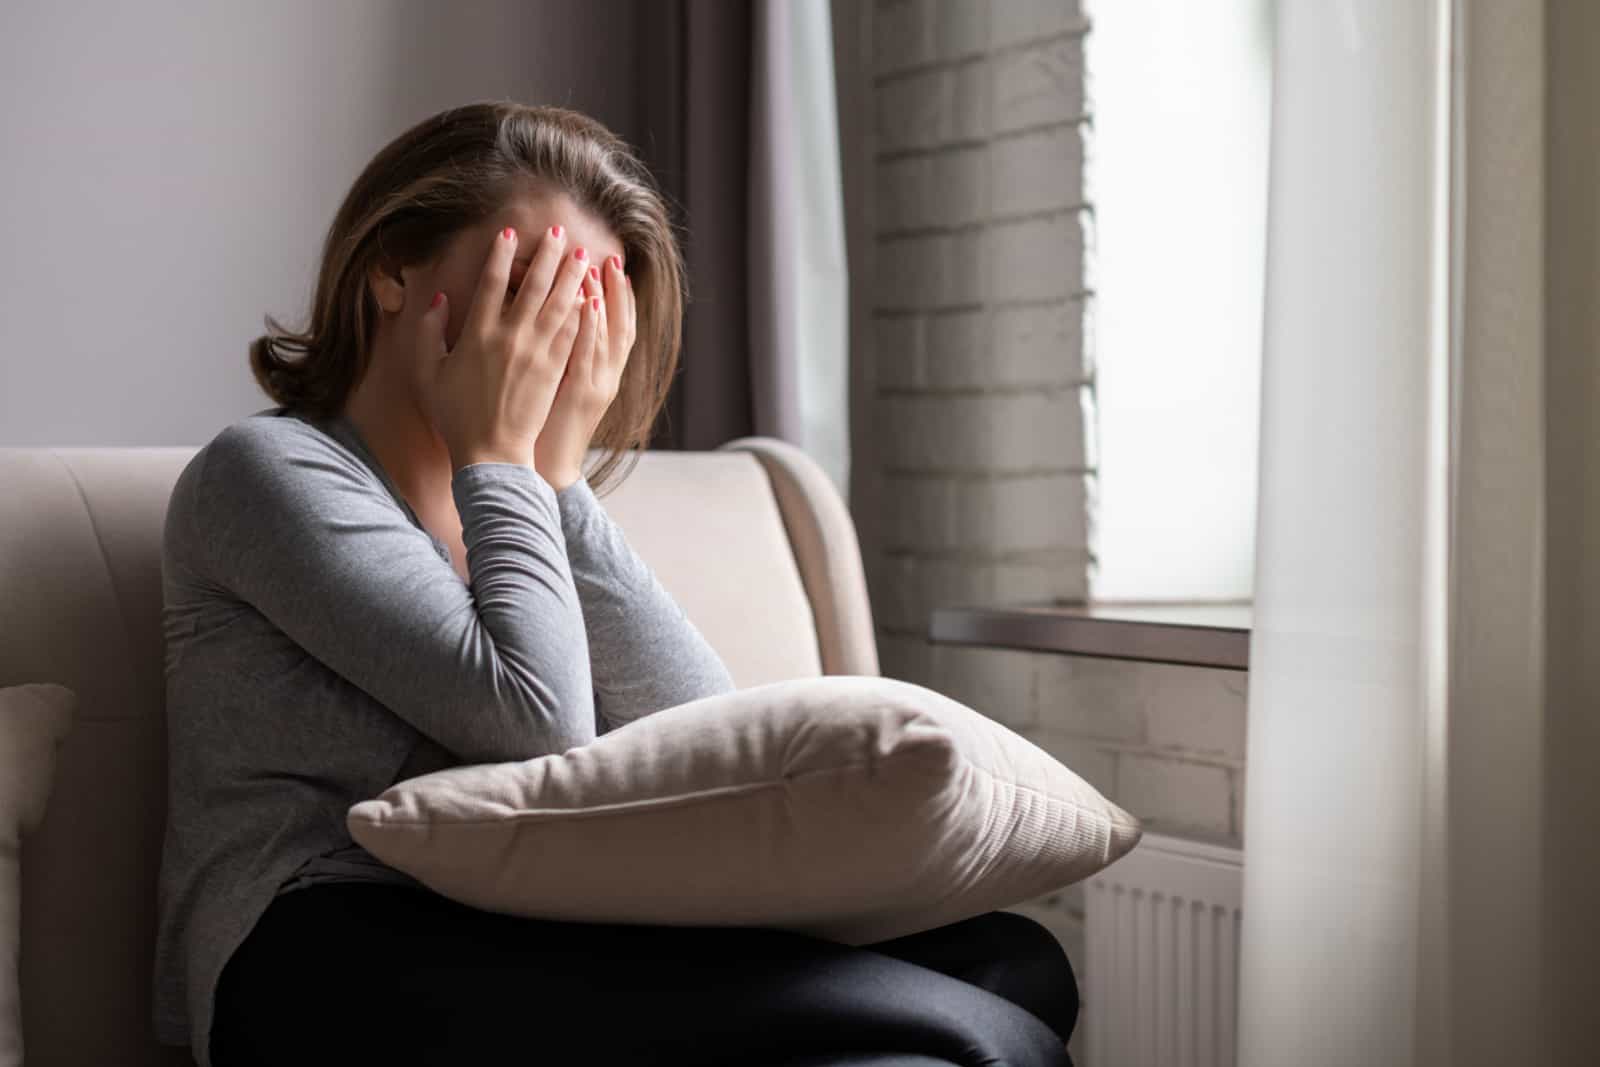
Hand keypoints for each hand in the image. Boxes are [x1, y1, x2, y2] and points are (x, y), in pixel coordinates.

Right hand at [415, 225, 590, 471]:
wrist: (491, 453)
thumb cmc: (454, 415)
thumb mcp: (427, 372)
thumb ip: (427, 331)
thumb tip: (438, 299)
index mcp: (477, 334)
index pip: (491, 283)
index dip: (502, 254)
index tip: (510, 232)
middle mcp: (510, 338)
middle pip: (534, 286)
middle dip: (548, 256)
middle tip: (560, 233)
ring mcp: (536, 354)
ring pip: (559, 305)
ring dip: (572, 277)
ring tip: (584, 257)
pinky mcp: (555, 371)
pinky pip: (572, 334)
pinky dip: (583, 313)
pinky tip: (592, 297)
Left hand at [534, 251, 636, 489]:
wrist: (546, 472)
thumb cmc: (545, 432)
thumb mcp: (562, 394)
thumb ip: (564, 360)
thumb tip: (559, 328)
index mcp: (600, 376)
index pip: (615, 329)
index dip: (617, 298)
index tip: (612, 268)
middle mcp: (604, 378)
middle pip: (618, 326)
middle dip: (616, 291)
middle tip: (612, 258)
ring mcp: (594, 385)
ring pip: (606, 336)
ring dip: (604, 299)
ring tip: (598, 268)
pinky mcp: (578, 394)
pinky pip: (588, 355)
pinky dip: (591, 329)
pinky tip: (588, 303)